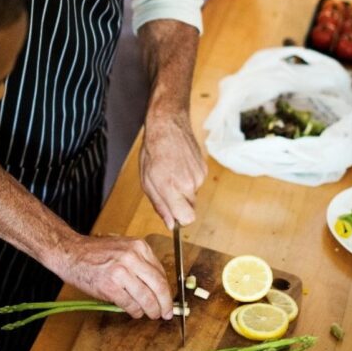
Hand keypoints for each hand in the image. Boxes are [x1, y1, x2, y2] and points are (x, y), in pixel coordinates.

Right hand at [52, 234, 173, 319]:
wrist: (71, 252)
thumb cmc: (96, 252)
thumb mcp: (124, 248)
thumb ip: (141, 263)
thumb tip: (158, 286)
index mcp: (139, 246)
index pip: (161, 273)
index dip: (167, 290)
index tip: (168, 299)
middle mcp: (132, 257)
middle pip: (159, 286)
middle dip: (165, 304)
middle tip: (166, 312)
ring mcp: (121, 272)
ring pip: (146, 298)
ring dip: (151, 310)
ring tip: (152, 314)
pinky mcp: (110, 286)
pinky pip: (130, 304)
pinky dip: (135, 311)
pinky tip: (135, 312)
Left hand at [140, 114, 206, 229]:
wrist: (167, 126)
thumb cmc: (153, 152)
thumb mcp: (147, 181)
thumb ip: (160, 205)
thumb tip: (171, 224)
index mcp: (171, 188)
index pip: (187, 218)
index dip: (180, 219)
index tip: (173, 213)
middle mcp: (189, 184)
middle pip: (190, 209)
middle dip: (179, 204)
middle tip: (167, 187)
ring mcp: (199, 176)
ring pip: (193, 195)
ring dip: (183, 189)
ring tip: (172, 172)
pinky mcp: (204, 168)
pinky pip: (197, 183)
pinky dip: (189, 178)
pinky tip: (179, 165)